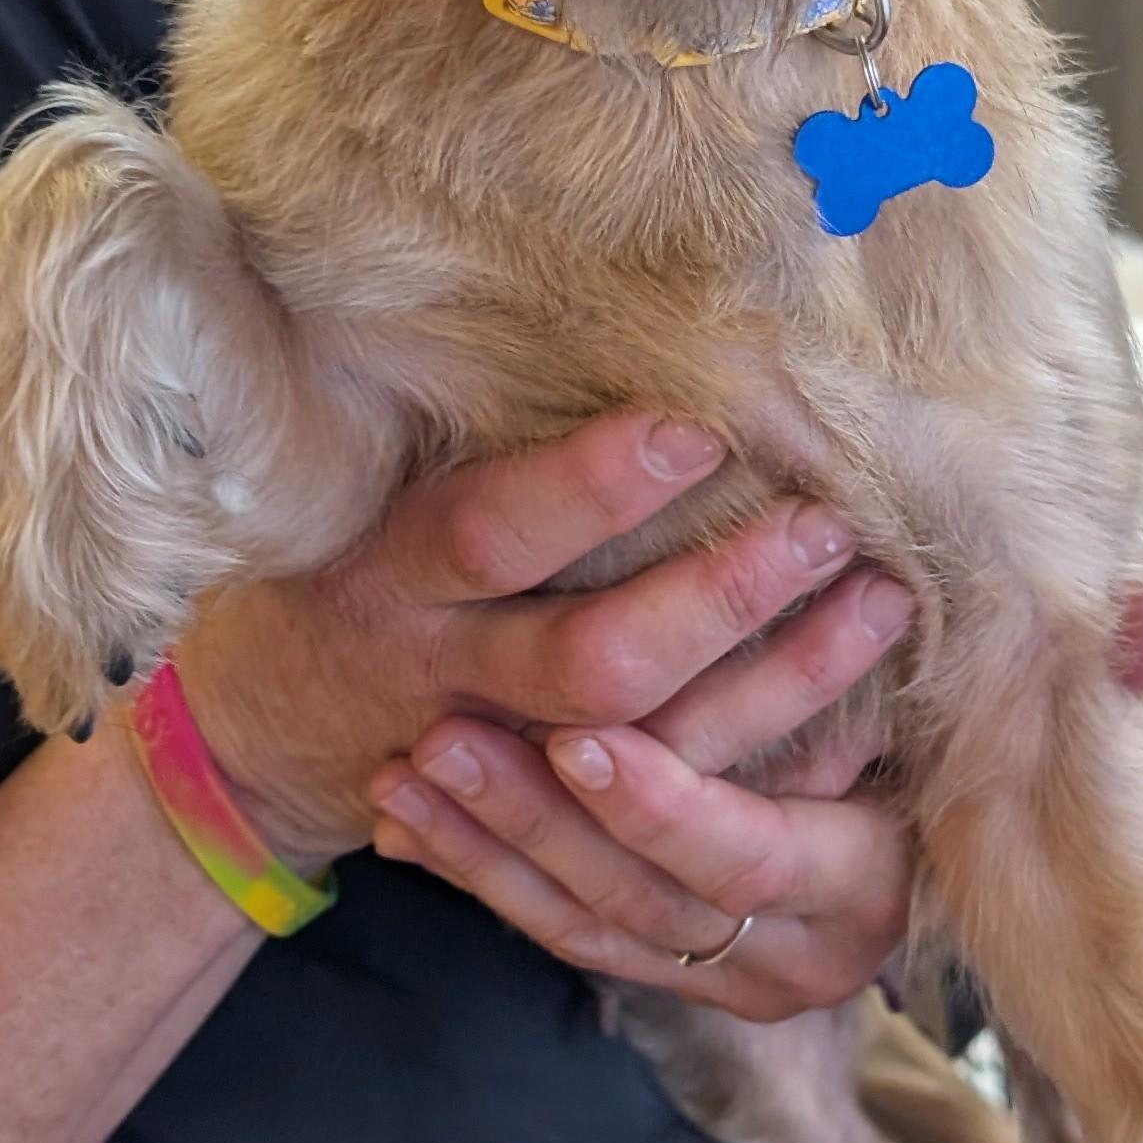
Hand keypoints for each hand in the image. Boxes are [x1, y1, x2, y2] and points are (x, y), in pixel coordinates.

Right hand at [163, 412, 875, 873]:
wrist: (257, 735)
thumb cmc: (345, 561)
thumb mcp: (370, 487)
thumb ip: (475, 434)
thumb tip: (616, 310)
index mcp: (396, 571)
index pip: (490, 529)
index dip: (590, 487)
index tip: (697, 429)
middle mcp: (448, 674)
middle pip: (592, 662)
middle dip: (718, 600)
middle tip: (829, 527)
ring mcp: (503, 765)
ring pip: (649, 757)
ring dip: (777, 692)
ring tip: (884, 603)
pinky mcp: (556, 829)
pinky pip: (672, 832)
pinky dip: (772, 784)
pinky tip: (870, 729)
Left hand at [367, 585, 1142, 1018]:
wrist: (875, 864)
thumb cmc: (932, 755)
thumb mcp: (1004, 718)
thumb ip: (1075, 680)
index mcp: (868, 894)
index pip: (751, 862)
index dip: (667, 804)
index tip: (584, 729)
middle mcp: (789, 957)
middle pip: (642, 897)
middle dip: (536, 817)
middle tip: (447, 726)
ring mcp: (712, 976)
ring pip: (581, 923)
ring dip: (487, 842)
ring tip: (412, 754)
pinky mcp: (649, 968)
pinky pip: (547, 935)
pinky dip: (474, 877)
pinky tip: (404, 814)